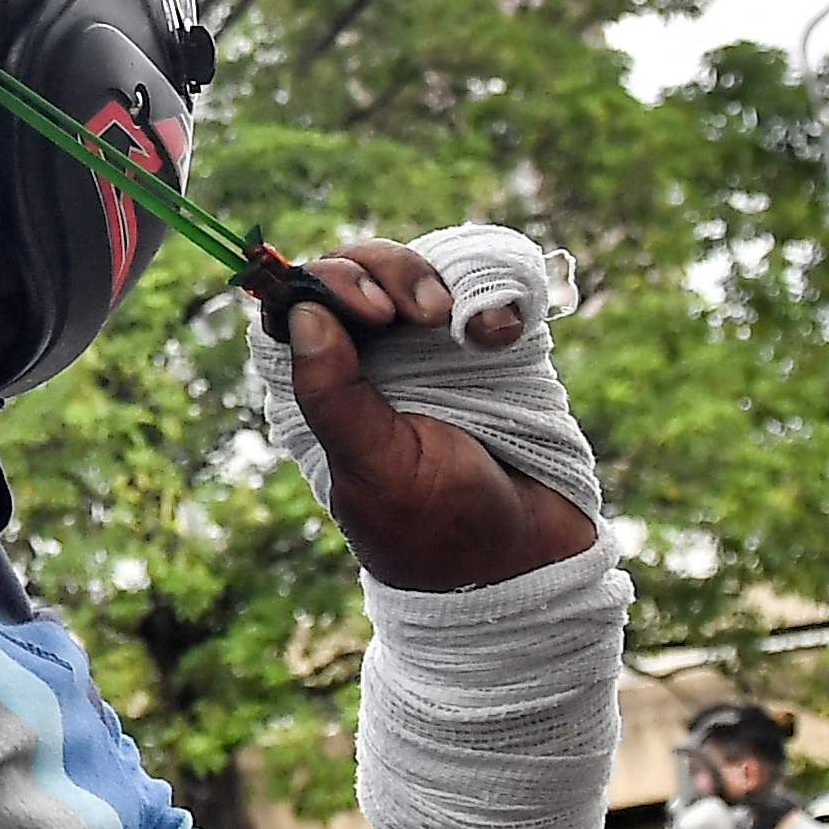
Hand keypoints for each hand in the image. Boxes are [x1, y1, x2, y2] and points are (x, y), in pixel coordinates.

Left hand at [277, 242, 597, 593]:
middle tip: (428, 312)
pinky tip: (502, 332)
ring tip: (480, 331)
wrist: (525, 560)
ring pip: (419, 269)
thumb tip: (302, 314)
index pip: (302, 302)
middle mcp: (374, 358)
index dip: (329, 282)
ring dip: (446, 280)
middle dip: (393, 272)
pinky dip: (496, 295)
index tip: (371, 308)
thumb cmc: (437, 525)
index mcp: (328, 387)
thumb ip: (333, 395)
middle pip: (360, 268)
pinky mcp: (485, 346)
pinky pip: (483, 289)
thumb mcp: (376, 466)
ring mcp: (431, 348)